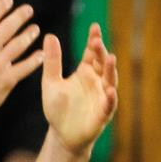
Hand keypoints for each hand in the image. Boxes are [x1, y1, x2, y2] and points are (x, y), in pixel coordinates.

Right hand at [0, 0, 44, 129]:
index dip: (0, 8)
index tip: (8, 1)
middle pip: (7, 28)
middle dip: (19, 16)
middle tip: (28, 10)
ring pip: (18, 45)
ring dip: (29, 35)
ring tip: (36, 29)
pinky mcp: (7, 81)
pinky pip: (25, 67)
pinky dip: (35, 60)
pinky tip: (41, 54)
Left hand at [41, 22, 117, 154]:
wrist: (62, 134)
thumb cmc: (58, 108)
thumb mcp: (51, 82)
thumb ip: (52, 61)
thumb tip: (49, 35)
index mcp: (86, 72)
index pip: (92, 52)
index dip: (94, 40)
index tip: (94, 27)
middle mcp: (97, 82)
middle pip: (102, 63)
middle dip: (101, 52)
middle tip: (97, 40)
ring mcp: (102, 97)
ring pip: (110, 81)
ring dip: (110, 70)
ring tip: (110, 58)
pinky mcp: (103, 114)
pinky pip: (109, 105)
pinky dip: (111, 98)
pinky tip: (110, 91)